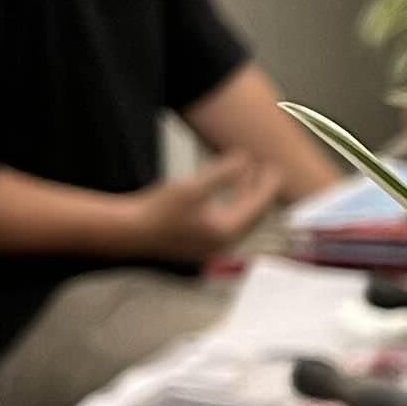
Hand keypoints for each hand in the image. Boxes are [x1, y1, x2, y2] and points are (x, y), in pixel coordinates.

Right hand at [141, 151, 275, 262]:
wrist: (130, 231)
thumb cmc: (159, 209)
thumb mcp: (194, 186)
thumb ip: (224, 173)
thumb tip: (246, 159)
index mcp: (227, 232)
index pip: (258, 207)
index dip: (268, 185)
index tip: (276, 167)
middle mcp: (224, 244)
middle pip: (253, 215)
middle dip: (261, 191)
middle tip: (269, 171)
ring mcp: (213, 246)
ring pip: (241, 219)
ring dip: (247, 197)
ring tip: (250, 175)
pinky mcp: (201, 244)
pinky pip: (228, 222)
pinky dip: (234, 204)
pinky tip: (228, 190)